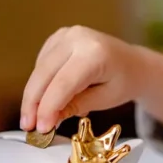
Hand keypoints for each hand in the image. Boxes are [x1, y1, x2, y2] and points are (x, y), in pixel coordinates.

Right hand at [20, 26, 162, 133]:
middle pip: (45, 74)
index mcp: (95, 53)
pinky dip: (40, 82)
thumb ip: (75, 106)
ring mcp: (67, 34)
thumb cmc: (123, 82)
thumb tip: (47, 119)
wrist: (134, 64)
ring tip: (33, 118)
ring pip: (39, 68)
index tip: (39, 128)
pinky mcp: (59, 36)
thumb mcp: (105, 100)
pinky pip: (42, 62)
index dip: (48, 107)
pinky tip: (45, 98)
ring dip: (33, 95)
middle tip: (28, 126)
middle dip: (33, 103)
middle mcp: (78, 38)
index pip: (63, 83)